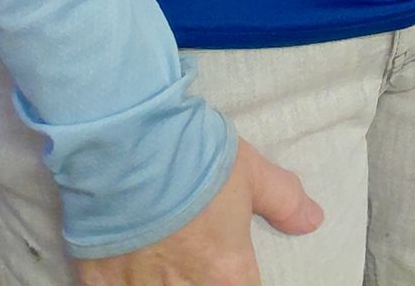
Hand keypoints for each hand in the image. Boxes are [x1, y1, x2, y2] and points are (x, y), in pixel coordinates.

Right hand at [75, 140, 321, 285]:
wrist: (128, 144)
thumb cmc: (193, 156)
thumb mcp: (250, 171)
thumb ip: (283, 201)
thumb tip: (313, 220)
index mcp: (225, 271)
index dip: (239, 282)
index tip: (232, 272)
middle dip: (203, 282)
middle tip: (196, 264)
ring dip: (165, 283)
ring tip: (164, 266)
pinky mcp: (100, 281)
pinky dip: (124, 284)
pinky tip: (127, 272)